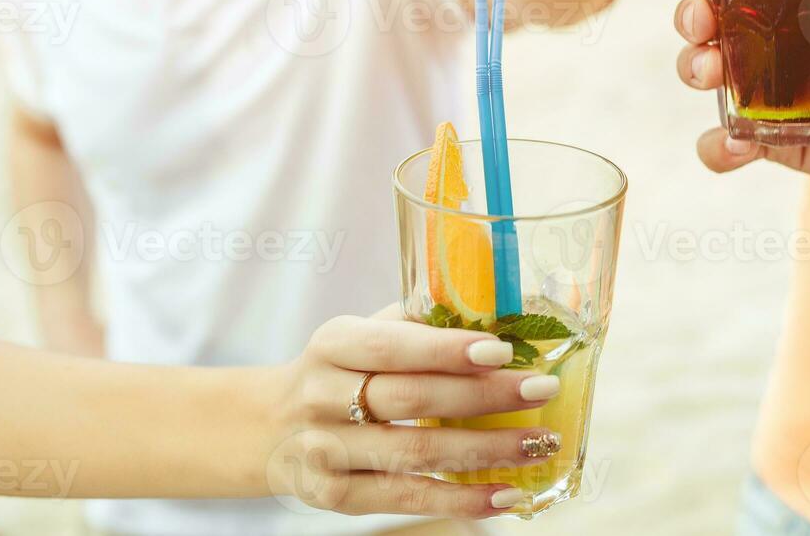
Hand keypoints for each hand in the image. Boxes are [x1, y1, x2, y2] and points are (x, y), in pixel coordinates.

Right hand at [264, 305, 563, 517]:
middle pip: (412, 400)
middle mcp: (323, 396)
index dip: (447, 350)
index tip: (502, 352)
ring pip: (414, 454)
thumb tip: (501, 310)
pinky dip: (460, 500)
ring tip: (539, 444)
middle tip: (542, 391)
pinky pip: (405, 498)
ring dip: (485, 451)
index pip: (393, 346)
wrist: (268, 426)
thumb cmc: (341, 369)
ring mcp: (326, 450)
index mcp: (335, 343)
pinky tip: (504, 495)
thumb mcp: (363, 333)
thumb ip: (420, 323)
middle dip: (485, 396)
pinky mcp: (334, 496)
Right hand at [671, 0, 809, 192]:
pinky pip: (727, 143)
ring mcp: (765, 89)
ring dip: (695, 68)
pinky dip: (719, 147)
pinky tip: (739, 147)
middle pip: (708, 18)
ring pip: (705, 73)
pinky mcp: (770, 138)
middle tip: (701, 22)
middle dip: (691, 15)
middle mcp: (771, 40)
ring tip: (711, 75)